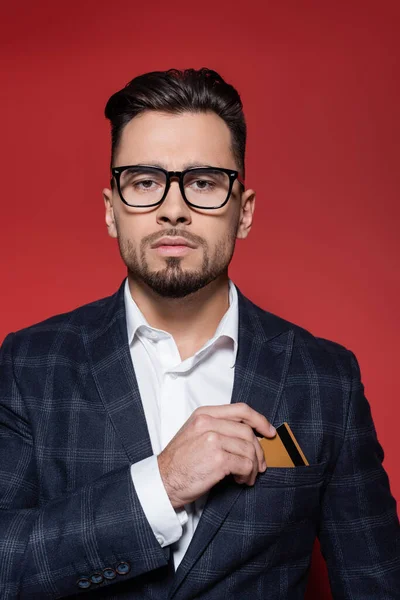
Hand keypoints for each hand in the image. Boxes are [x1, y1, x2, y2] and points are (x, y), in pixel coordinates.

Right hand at [157, 403, 275, 508]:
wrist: (162, 480)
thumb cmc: (179, 461)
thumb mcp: (194, 433)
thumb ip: (217, 427)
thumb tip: (247, 436)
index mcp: (204, 414)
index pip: (240, 409)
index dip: (259, 419)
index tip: (268, 431)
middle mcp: (208, 423)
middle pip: (247, 431)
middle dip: (258, 450)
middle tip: (259, 465)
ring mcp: (213, 440)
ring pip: (249, 449)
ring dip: (253, 466)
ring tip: (247, 477)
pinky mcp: (218, 459)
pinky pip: (246, 464)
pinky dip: (248, 475)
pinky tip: (241, 481)